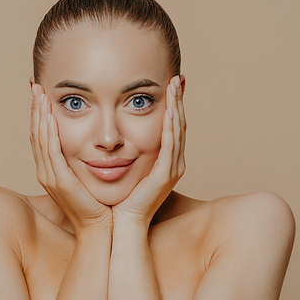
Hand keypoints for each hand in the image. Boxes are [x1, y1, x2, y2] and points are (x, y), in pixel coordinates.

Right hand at [30, 83, 112, 232]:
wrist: (100, 226)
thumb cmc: (97, 201)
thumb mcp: (85, 174)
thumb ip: (81, 157)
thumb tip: (87, 141)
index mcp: (50, 169)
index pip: (41, 136)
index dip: (39, 114)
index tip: (40, 93)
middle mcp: (45, 171)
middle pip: (36, 134)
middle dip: (36, 109)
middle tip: (35, 86)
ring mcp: (50, 177)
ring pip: (40, 140)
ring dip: (40, 115)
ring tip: (40, 94)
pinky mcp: (59, 181)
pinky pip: (51, 152)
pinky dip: (49, 133)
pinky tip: (50, 117)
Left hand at [112, 75, 185, 227]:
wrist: (122, 222)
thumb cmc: (121, 197)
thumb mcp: (127, 167)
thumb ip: (129, 150)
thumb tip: (120, 135)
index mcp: (165, 160)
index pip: (171, 127)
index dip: (172, 105)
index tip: (169, 84)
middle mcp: (173, 162)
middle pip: (178, 124)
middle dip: (178, 100)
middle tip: (177, 78)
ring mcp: (172, 168)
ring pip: (177, 131)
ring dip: (177, 107)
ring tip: (175, 85)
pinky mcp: (166, 175)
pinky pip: (170, 145)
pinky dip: (170, 126)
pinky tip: (169, 110)